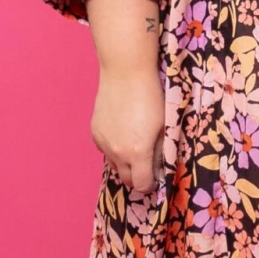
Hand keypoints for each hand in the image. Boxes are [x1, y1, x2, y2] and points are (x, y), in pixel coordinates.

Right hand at [91, 67, 165, 193]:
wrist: (126, 73)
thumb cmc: (151, 97)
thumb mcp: (164, 126)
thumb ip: (160, 151)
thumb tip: (160, 167)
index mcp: (138, 153)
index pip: (142, 184)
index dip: (150, 184)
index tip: (156, 177)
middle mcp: (117, 152)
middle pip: (126, 180)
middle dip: (137, 177)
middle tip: (147, 166)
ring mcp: (103, 142)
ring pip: (114, 165)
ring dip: (124, 164)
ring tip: (134, 149)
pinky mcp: (95, 132)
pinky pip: (105, 150)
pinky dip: (114, 149)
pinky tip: (123, 134)